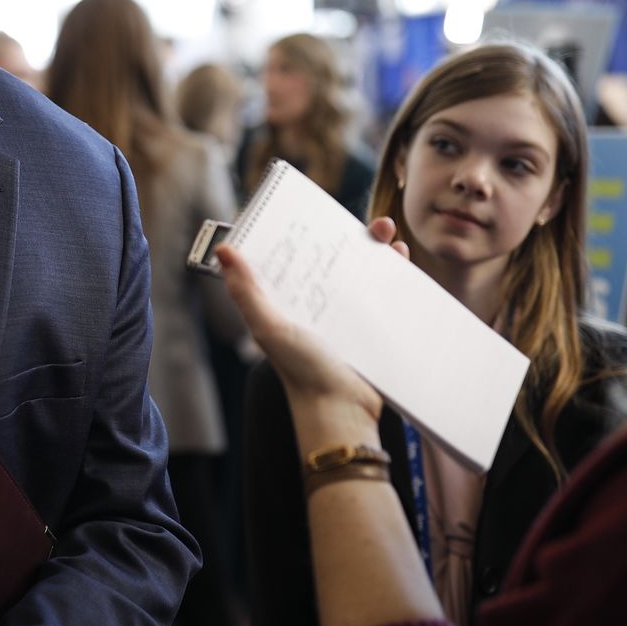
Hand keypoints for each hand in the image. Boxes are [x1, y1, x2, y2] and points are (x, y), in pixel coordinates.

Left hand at [214, 216, 409, 428]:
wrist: (342, 414)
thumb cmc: (301, 373)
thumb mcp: (269, 328)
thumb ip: (247, 292)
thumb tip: (224, 251)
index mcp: (287, 301)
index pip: (294, 257)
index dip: (306, 234)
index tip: (322, 212)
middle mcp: (314, 305)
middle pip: (332, 260)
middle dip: (352, 237)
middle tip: (374, 225)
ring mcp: (344, 317)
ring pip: (361, 273)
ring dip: (377, 253)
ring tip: (390, 238)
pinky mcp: (369, 330)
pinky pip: (382, 296)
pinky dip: (393, 277)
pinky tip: (402, 264)